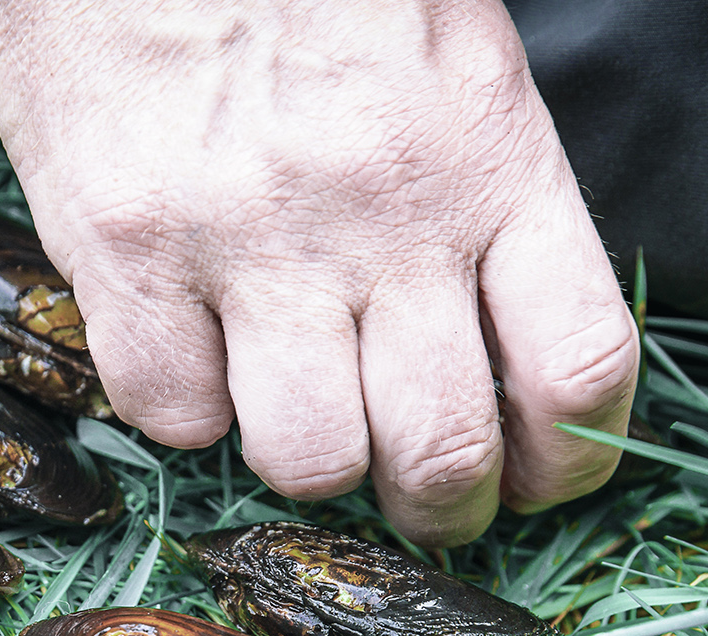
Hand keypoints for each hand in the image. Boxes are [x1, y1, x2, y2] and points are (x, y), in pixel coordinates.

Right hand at [0, 0, 638, 545]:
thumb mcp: (454, 57)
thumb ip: (486, 195)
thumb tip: (501, 339)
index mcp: (487, 158)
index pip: (579, 366)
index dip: (571, 460)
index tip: (541, 477)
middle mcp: (382, 213)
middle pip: (442, 451)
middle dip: (441, 507)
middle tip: (420, 498)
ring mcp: (250, 238)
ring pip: (309, 460)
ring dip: (310, 463)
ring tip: (296, 408)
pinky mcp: (128, 249)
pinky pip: (171, 416)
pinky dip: (187, 410)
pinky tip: (193, 349)